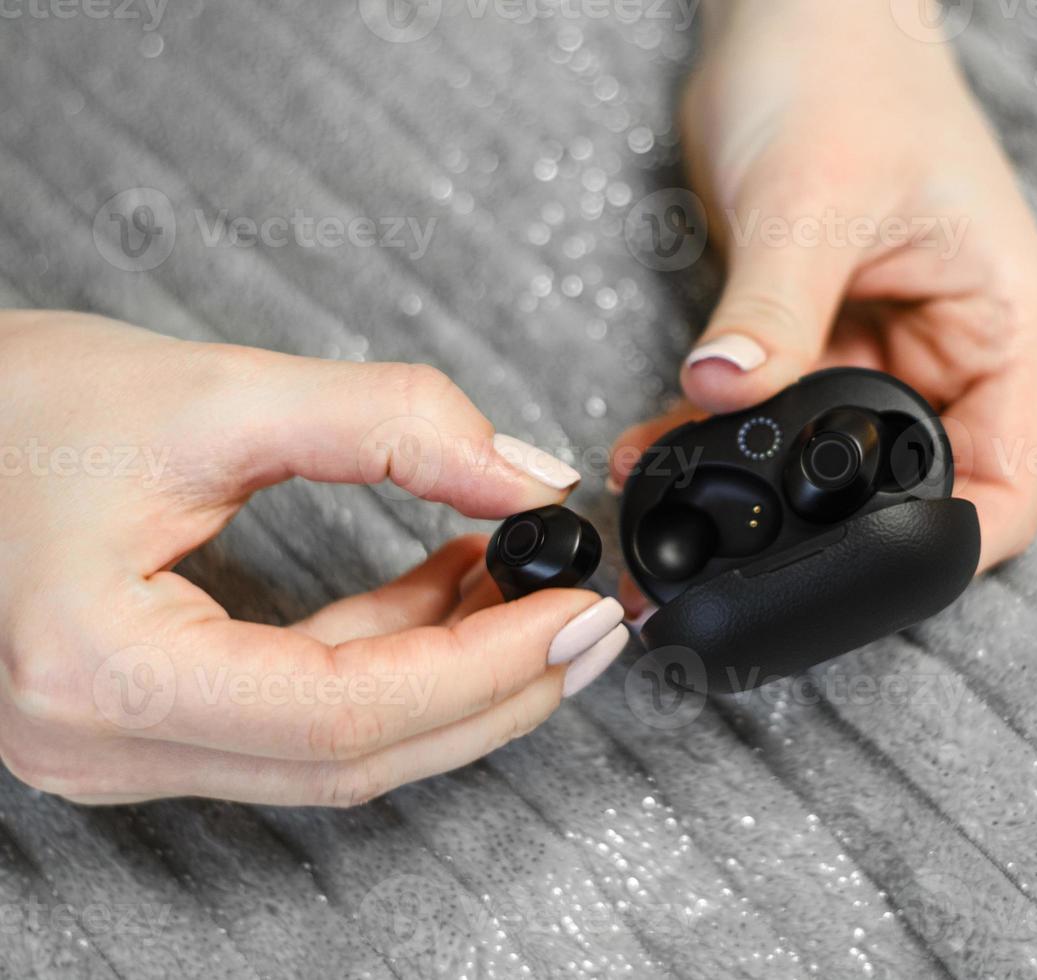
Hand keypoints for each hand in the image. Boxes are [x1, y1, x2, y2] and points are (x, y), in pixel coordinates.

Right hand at [0, 311, 629, 805]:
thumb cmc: (10, 406)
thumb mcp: (214, 392)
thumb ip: (390, 424)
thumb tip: (527, 473)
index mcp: (101, 671)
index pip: (346, 714)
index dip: (486, 667)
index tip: (581, 611)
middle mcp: (103, 741)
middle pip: (356, 756)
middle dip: (494, 687)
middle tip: (591, 619)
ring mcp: (118, 747)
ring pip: (337, 747)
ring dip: (451, 670)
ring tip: (530, 580)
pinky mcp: (142, 722)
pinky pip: (298, 714)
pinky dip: (387, 656)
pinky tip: (449, 585)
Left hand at [612, 0, 1036, 609]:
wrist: (795, 11)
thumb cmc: (840, 74)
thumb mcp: (812, 199)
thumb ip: (774, 309)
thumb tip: (723, 398)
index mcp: (1000, 327)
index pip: (1004, 486)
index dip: (943, 550)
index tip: (847, 578)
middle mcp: (953, 352)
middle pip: (913, 490)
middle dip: (828, 531)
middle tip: (733, 562)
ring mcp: (886, 348)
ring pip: (833, 464)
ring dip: (758, 490)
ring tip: (668, 506)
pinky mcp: (820, 335)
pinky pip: (778, 413)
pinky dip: (722, 439)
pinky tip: (657, 449)